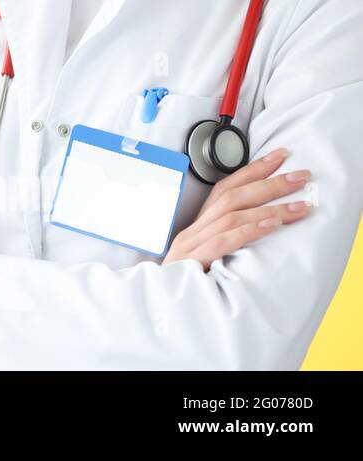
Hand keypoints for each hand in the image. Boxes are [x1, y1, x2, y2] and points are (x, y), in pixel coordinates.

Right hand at [163, 147, 311, 270]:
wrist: (160, 303)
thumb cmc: (187, 281)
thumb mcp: (207, 256)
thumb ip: (227, 239)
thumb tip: (263, 225)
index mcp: (198, 224)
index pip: (225, 188)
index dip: (253, 170)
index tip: (280, 156)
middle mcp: (194, 229)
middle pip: (232, 197)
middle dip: (270, 183)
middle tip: (301, 176)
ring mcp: (192, 244)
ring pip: (233, 216)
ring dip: (270, 208)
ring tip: (300, 206)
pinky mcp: (194, 260)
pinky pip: (225, 241)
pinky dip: (250, 230)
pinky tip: (272, 225)